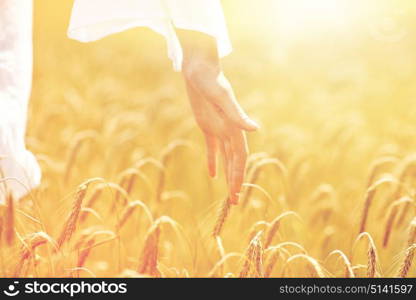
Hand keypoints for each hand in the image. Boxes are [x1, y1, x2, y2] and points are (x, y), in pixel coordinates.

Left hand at [186, 83, 256, 204]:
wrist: (199, 69)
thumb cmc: (211, 81)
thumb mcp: (222, 98)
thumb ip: (238, 115)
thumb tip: (255, 129)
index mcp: (234, 127)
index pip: (240, 156)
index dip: (239, 174)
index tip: (237, 192)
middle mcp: (229, 130)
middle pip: (234, 161)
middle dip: (235, 180)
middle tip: (233, 201)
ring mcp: (219, 129)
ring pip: (225, 157)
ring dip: (227, 174)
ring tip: (228, 192)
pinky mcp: (207, 126)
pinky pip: (212, 148)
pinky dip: (213, 161)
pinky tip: (212, 174)